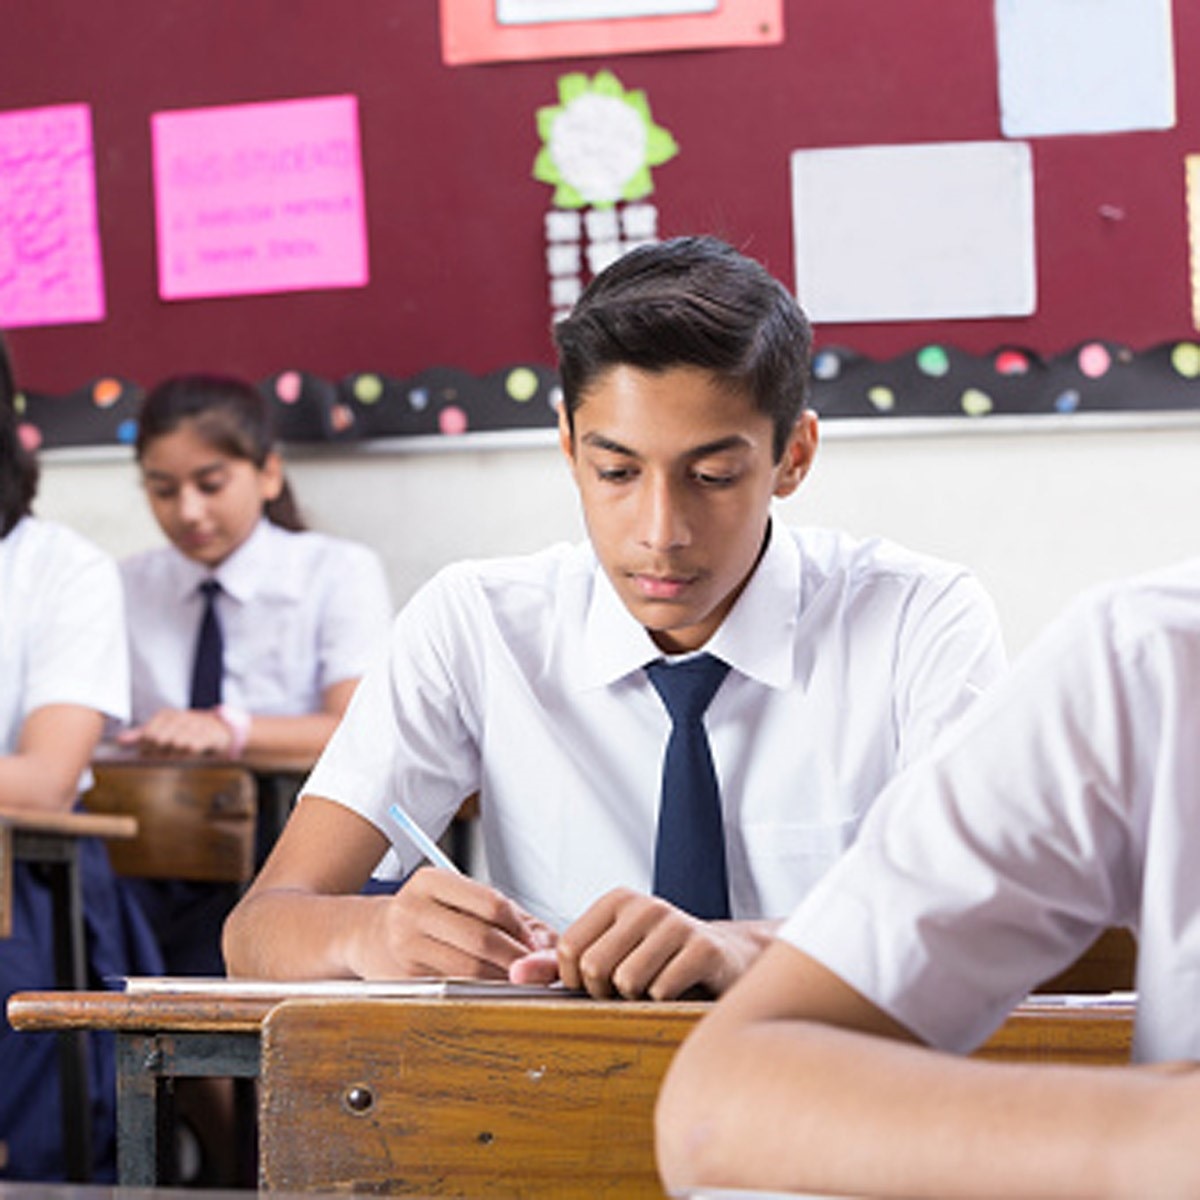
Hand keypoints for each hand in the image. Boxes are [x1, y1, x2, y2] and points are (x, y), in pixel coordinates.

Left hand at [117, 708, 235, 756]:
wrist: (220, 731)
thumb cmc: (187, 732)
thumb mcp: (163, 731)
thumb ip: (141, 736)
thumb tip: (119, 741)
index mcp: (166, 715)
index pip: (147, 735)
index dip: (147, 749)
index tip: (153, 753)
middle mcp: (180, 716)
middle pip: (159, 740)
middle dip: (160, 753)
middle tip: (165, 756)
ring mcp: (195, 724)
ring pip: (175, 744)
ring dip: (175, 755)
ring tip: (177, 756)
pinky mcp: (208, 734)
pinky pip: (191, 748)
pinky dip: (188, 755)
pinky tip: (190, 755)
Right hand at [350, 866, 556, 980]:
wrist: (367, 935)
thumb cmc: (426, 917)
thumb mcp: (458, 900)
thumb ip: (506, 915)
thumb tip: (547, 946)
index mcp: (431, 881)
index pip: (491, 903)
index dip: (521, 928)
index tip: (535, 944)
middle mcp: (413, 908)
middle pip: (482, 938)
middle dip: (516, 959)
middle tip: (533, 970)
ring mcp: (404, 945)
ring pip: (469, 968)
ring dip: (501, 979)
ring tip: (516, 981)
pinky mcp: (401, 979)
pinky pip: (453, 988)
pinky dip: (479, 991)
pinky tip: (489, 990)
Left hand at [511, 887, 773, 1000]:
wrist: (727, 960)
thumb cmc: (659, 960)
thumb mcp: (609, 956)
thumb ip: (560, 965)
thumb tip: (514, 975)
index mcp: (616, 902)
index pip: (569, 948)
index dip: (577, 980)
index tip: (598, 984)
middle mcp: (644, 905)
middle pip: (594, 967)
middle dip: (606, 993)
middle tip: (629, 990)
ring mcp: (676, 923)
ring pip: (627, 982)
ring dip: (637, 999)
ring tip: (654, 987)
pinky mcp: (704, 948)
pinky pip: (661, 990)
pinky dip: (664, 1002)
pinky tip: (678, 990)